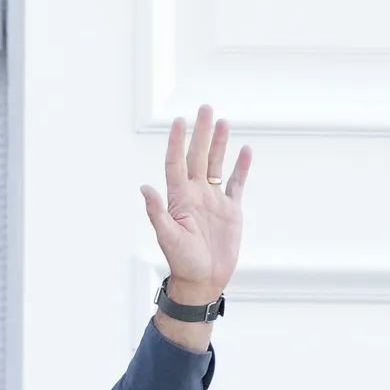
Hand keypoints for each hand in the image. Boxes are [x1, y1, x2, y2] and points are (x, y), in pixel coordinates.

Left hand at [141, 105, 250, 300]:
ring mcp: (214, 200)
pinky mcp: (231, 210)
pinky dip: (241, 168)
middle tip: (205, 108)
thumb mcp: (168, 237)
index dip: (177, 141)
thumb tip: (144, 188)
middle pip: (199, 156)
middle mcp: (196, 194)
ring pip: (217, 165)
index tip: (180, 120)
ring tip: (223, 122)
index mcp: (179, 197)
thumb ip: (157, 212)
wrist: (203, 280)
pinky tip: (244, 151)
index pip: (176, 162)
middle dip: (202, 133)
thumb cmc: (182, 261)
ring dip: (219, 144)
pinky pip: (236, 184)